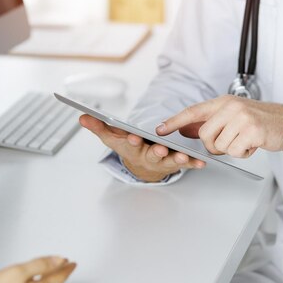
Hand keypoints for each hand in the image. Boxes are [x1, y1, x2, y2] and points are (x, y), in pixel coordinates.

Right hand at [80, 114, 205, 182]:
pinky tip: (201, 162)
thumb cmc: (127, 147)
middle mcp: (147, 156)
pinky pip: (186, 164)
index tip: (133, 137)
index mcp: (132, 149)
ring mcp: (163, 161)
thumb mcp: (111, 137)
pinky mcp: (176, 162)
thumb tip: (81, 116)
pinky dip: (193, 163)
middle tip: (159, 148)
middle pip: (151, 155)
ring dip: (176, 160)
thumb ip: (97, 126)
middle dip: (155, 152)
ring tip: (182, 157)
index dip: (131, 141)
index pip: (130, 144)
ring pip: (170, 161)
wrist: (142, 166)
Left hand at [156, 95, 282, 157]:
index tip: (159, 130)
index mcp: (224, 102)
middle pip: (205, 136)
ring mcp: (242, 117)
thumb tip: (187, 130)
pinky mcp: (252, 130)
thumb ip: (211, 122)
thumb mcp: (234, 116)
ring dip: (232, 150)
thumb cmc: (262, 122)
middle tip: (231, 142)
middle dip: (215, 146)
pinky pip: (235, 151)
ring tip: (246, 140)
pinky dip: (244, 153)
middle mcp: (231, 107)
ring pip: (220, 146)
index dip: (174, 122)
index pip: (193, 112)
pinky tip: (254, 144)